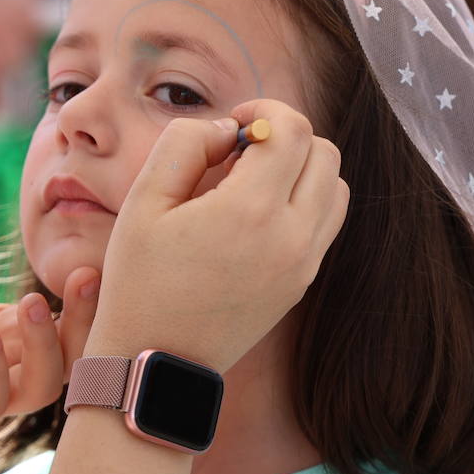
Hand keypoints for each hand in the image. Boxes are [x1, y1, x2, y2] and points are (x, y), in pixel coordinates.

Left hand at [0, 233, 95, 456]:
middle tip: (85, 278)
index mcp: (15, 329)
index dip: (88, 294)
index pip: (68, 316)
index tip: (91, 262)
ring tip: (32, 305)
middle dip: (87, 318)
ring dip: (47, 347)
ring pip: (44, 385)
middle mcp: (12, 362)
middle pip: (73, 352)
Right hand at [87, 101, 348, 371]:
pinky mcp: (302, 283)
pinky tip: (258, 212)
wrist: (153, 362)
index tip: (232, 124)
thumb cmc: (140, 280)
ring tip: (253, 181)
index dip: (263, 111)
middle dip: (284, 136)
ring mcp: (303, 264)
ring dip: (300, 168)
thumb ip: (184, 145)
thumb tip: (226, 129)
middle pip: (322, 151)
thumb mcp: (143, 201)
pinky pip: (326, 222)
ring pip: (334, 185)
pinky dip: (304, 201)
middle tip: (240, 151)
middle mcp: (291, 237)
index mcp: (250, 211)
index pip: (291, 129)